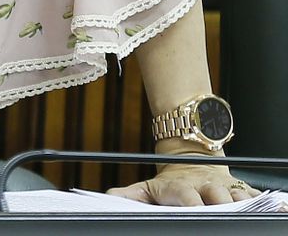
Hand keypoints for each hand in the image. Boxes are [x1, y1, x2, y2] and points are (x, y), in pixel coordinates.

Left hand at [108, 163, 259, 205]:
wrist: (193, 160)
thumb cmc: (170, 183)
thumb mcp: (147, 187)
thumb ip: (129, 194)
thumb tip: (109, 197)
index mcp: (180, 187)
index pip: (186, 195)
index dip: (190, 202)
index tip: (193, 208)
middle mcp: (204, 186)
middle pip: (216, 194)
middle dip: (220, 203)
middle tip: (221, 211)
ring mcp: (224, 187)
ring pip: (236, 194)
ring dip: (239, 201)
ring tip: (241, 208)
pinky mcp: (240, 189)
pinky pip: (253, 195)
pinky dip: (257, 200)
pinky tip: (262, 206)